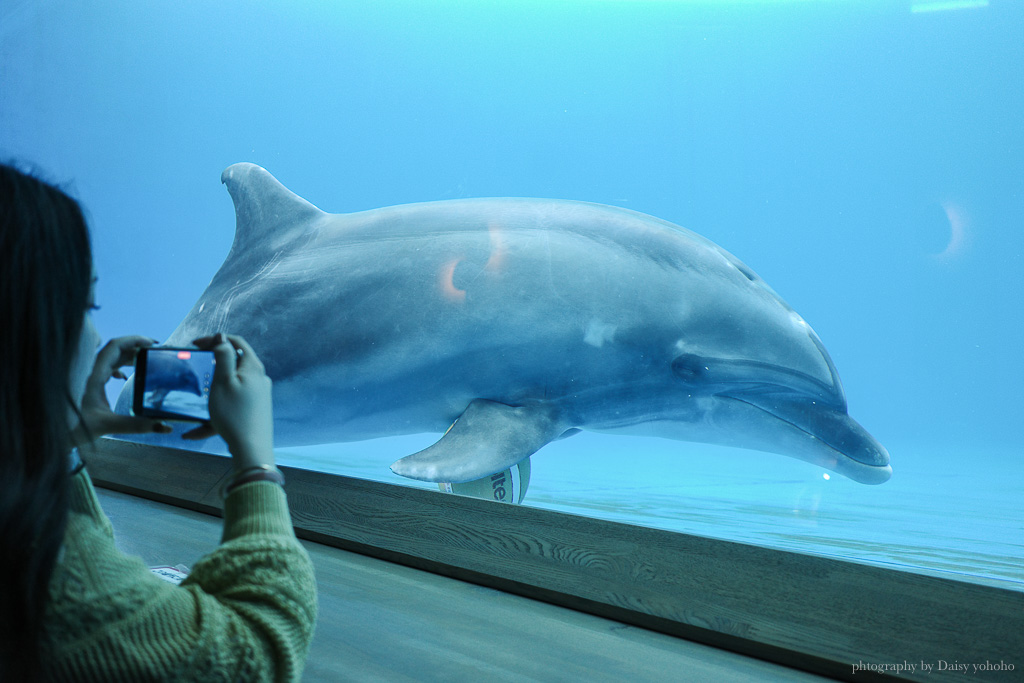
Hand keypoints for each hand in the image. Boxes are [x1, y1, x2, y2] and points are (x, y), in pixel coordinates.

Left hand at [73, 336, 172, 444]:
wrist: (49, 434)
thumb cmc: (72, 428)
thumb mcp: (107, 425)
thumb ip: (136, 425)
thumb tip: (164, 425)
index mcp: (92, 375)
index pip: (114, 347)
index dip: (134, 340)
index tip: (152, 343)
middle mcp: (88, 371)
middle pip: (114, 349)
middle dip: (135, 347)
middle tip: (154, 352)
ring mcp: (86, 376)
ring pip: (109, 357)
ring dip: (127, 356)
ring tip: (145, 361)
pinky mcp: (85, 383)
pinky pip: (104, 367)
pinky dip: (118, 366)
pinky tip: (124, 376)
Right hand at [183, 333, 274, 471]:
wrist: (251, 449)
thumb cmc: (234, 414)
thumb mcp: (223, 381)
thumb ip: (223, 356)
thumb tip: (222, 337)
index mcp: (253, 367)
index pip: (236, 342)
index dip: (216, 339)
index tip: (195, 345)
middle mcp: (259, 379)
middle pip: (234, 365)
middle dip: (212, 367)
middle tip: (195, 370)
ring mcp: (258, 396)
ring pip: (229, 389)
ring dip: (210, 395)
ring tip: (194, 403)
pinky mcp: (253, 412)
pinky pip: (230, 408)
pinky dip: (213, 417)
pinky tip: (192, 433)